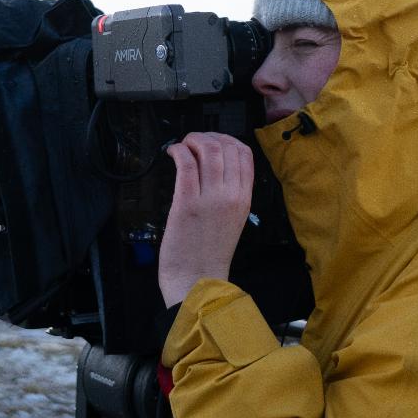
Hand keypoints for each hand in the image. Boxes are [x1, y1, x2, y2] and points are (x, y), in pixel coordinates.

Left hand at [158, 132, 254, 306]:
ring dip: (192, 140)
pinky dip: (178, 151)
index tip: (212, 141)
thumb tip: (214, 167)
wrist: (197, 281)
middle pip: (226, 146)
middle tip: (192, 142)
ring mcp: (210, 198)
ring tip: (182, 146)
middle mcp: (231, 195)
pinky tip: (172, 154)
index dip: (227, 139)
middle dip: (206, 136)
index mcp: (244, 199)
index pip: (245, 154)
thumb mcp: (232, 220)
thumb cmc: (209, 253)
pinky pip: (185, 164)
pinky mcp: (187, 204)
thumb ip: (229, 194)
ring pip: (207, 149)